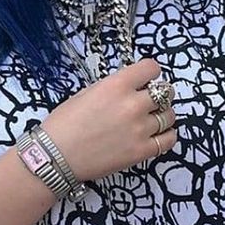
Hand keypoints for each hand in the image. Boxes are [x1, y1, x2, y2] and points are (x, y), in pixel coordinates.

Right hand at [41, 58, 175, 181]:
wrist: (55, 156)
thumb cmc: (62, 124)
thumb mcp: (83, 94)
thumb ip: (110, 89)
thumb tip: (126, 88)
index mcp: (115, 86)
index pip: (151, 68)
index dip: (150, 72)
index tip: (146, 78)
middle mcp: (132, 104)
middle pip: (165, 92)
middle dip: (157, 94)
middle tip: (148, 100)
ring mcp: (140, 129)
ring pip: (169, 115)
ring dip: (162, 114)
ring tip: (151, 119)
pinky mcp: (142, 151)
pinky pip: (169, 139)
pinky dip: (166, 135)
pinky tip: (156, 134)